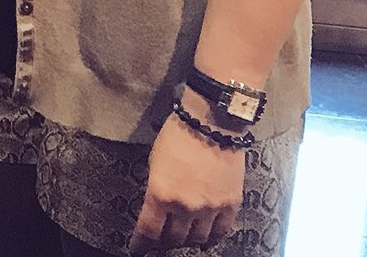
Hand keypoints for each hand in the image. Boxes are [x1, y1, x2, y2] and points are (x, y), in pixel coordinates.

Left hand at [128, 109, 244, 250]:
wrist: (210, 123)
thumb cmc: (177, 136)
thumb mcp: (154, 162)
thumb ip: (156, 189)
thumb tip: (156, 208)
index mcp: (161, 194)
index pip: (148, 231)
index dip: (140, 244)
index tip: (136, 249)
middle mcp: (185, 206)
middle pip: (173, 238)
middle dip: (163, 242)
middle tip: (159, 240)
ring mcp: (210, 207)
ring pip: (197, 239)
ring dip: (187, 241)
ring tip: (182, 238)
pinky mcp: (230, 204)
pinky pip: (221, 231)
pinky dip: (212, 238)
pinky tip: (205, 240)